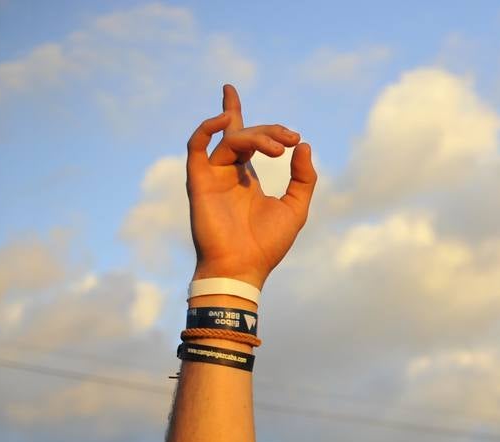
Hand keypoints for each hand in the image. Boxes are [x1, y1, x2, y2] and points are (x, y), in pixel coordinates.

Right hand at [187, 84, 317, 287]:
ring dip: (255, 137)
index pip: (244, 137)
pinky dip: (206, 128)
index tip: (293, 134)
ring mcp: (211, 175)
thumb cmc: (266, 245)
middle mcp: (227, 173)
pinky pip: (195, 146)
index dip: (248, 116)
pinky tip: (225, 119)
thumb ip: (303, 178)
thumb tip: (304, 145)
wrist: (243, 268)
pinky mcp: (198, 181)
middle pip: (243, 135)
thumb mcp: (295, 208)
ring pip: (229, 140)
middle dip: (268, 132)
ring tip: (277, 148)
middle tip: (290, 140)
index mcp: (246, 178)